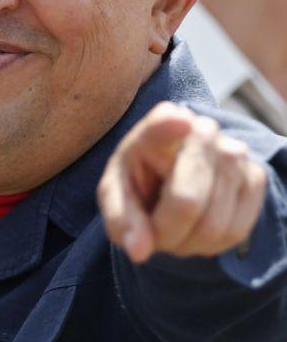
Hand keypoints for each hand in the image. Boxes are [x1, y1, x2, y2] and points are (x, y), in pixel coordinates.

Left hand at [97, 102, 266, 262]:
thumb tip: (139, 250)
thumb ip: (121, 220)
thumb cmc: (138, 184)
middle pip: (186, 201)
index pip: (164, 124)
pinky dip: (213, 244)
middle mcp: (200, 130)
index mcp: (156, 127)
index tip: (181, 121)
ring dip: (189, 242)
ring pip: (213, 225)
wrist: (171, 178)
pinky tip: (198, 227)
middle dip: (166, 232)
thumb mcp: (116, 197)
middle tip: (155, 231)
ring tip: (175, 227)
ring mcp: (233, 151)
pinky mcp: (255, 176)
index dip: (171, 125)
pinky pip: (236, 230)